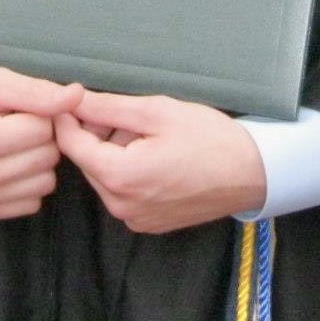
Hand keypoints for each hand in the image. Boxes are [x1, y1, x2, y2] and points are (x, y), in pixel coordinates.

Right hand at [0, 67, 83, 219]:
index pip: (41, 130)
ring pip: (44, 182)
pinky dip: (26, 182)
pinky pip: (31, 202)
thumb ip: (37, 91)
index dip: (39, 114)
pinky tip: (7, 164)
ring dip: (36, 161)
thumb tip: (76, 96)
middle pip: (45, 158)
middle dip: (40, 137)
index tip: (18, 108)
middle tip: (14, 124)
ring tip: (10, 143)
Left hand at [54, 90, 267, 233]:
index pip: (71, 144)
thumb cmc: (209, 138)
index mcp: (120, 177)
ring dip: (112, 150)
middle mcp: (120, 205)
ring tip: (144, 131)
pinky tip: (153, 153)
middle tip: (123, 112)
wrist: (252, 174)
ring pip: (104, 176)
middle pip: (87, 161)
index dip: (67, 117)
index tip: (73, 97)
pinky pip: (122, 191)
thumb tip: (70, 98)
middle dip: (96, 133)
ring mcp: (134, 218)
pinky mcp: (147, 223)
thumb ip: (107, 107)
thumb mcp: (157, 111)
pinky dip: (127, 169)